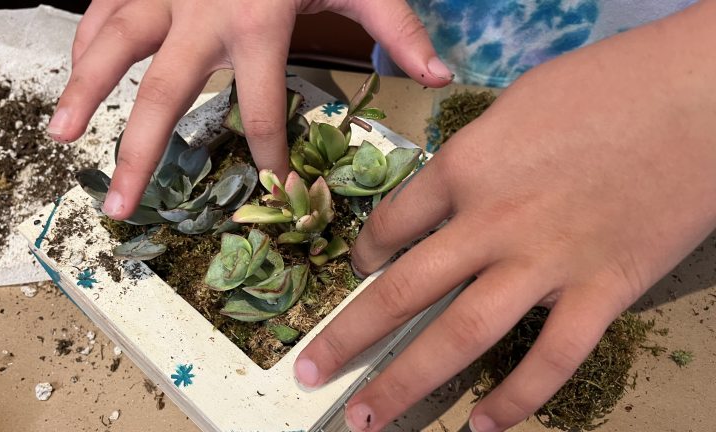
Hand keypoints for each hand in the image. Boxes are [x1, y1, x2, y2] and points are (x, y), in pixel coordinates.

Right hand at [48, 0, 451, 219]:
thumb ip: (397, 27)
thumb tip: (443, 78)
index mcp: (258, 22)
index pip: (261, 110)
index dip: (268, 157)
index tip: (271, 191)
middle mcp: (202, 12)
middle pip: (165, 95)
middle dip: (142, 154)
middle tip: (120, 206)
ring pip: (114, 47)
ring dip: (85, 91)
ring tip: (61, 137)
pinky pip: (104, 8)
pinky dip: (87, 41)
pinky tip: (74, 76)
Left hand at [295, 3, 715, 430]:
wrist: (702, 94)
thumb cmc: (610, 83)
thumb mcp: (517, 106)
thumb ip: (476, 155)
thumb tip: (452, 189)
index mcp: (465, 167)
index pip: (392, 224)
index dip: (364, 255)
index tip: (357, 273)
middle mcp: (491, 224)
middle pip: (403, 292)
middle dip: (349, 337)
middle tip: (308, 374)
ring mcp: (546, 264)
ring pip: (461, 337)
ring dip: (409, 383)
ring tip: (370, 420)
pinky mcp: (604, 292)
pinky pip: (551, 360)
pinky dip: (518, 400)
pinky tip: (486, 427)